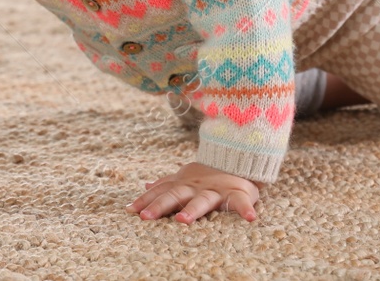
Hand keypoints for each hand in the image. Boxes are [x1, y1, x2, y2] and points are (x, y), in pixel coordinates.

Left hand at [128, 162, 261, 223]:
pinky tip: (250, 218)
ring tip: (183, 220)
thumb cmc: (209, 176)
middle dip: (160, 206)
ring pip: (203, 200)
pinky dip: (246, 210)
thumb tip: (145, 186)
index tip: (130, 211)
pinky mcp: (238, 194)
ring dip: (193, 210)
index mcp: (184, 184)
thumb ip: (167, 183)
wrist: (239, 159)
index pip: (161, 192)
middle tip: (146, 217)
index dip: (146, 200)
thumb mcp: (186, 178)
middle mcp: (196, 187)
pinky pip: (242, 203)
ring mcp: (216, 191)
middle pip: (175, 195)